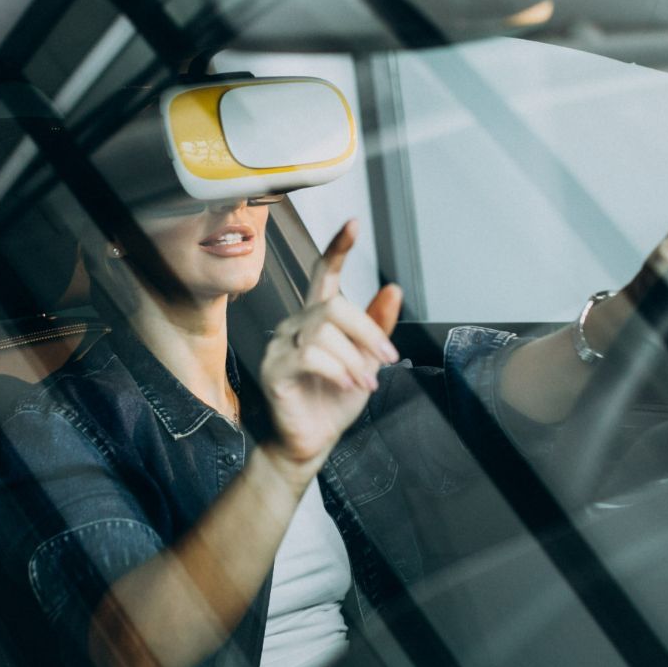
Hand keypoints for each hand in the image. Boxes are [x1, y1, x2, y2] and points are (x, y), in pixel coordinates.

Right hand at [260, 220, 402, 470]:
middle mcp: (296, 325)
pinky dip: (338, 369)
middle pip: (333, 305)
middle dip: (367, 330)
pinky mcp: (274, 368)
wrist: (312, 442)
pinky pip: (309, 355)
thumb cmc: (334, 401)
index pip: (323, 273)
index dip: (338, 248)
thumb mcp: (367, 361)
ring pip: (324, 331)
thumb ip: (377, 326)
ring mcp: (281, 345)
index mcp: (318, 318)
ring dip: (354, 358)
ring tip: (365, 381)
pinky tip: (348, 384)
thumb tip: (393, 288)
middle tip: (386, 356)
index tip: (354, 223)